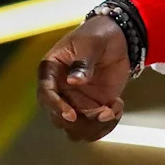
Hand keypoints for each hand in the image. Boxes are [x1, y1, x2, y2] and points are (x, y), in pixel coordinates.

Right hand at [37, 15, 130, 141]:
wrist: (118, 37)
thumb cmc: (98, 34)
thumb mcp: (91, 43)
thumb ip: (83, 61)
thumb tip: (73, 81)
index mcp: (52, 71)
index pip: (45, 94)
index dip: (56, 107)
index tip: (72, 115)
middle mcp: (59, 91)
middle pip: (60, 119)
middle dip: (83, 120)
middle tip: (106, 111)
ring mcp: (75, 102)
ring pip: (76, 129)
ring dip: (95, 127)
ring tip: (114, 110)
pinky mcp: (91, 108)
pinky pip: (93, 128)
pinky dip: (106, 125)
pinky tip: (118, 107)